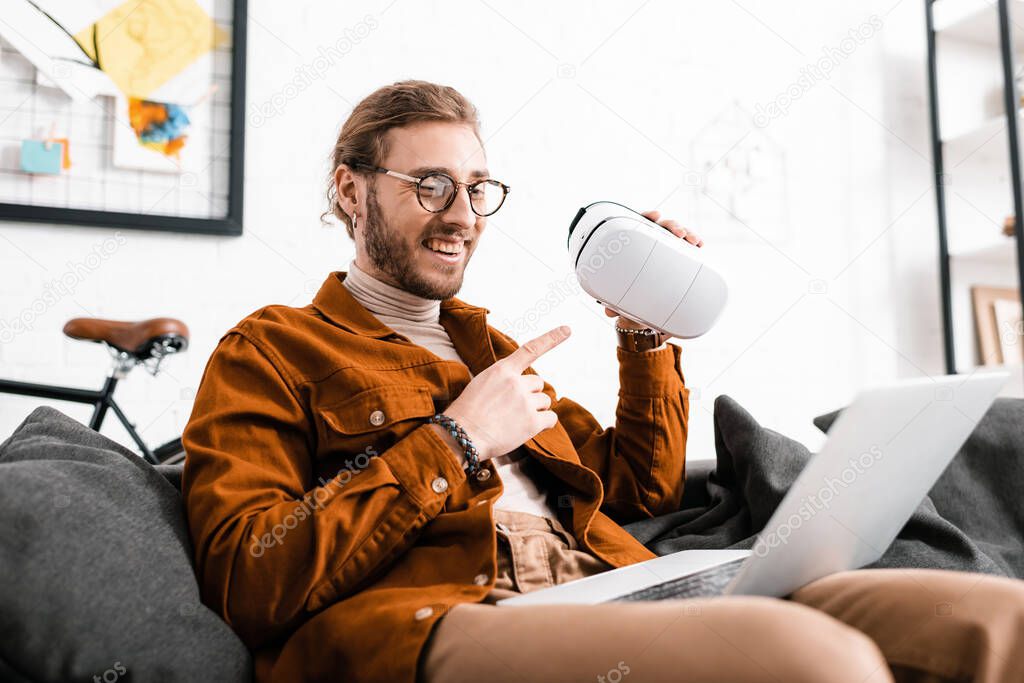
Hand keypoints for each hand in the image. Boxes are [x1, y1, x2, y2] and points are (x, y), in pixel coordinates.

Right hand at [442, 326, 570, 461]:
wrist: (462, 436)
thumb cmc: (466, 412)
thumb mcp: (481, 383)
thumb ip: (502, 379)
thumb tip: (518, 384)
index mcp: (502, 370)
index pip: (531, 350)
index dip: (552, 339)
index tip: (567, 330)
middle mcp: (517, 383)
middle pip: (538, 384)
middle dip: (530, 394)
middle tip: (513, 408)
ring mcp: (526, 402)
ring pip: (545, 401)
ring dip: (535, 409)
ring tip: (515, 420)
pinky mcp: (532, 422)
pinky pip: (551, 418)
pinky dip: (544, 423)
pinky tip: (529, 428)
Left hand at [604, 209, 703, 330]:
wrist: (641, 311)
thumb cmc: (628, 297)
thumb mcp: (621, 300)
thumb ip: (615, 304)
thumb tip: (609, 312)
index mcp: (633, 247)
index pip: (638, 224)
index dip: (647, 216)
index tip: (656, 215)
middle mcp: (649, 245)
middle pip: (660, 227)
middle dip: (672, 226)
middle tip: (680, 234)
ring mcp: (664, 250)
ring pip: (675, 235)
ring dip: (687, 233)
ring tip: (694, 241)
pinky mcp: (676, 258)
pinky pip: (685, 248)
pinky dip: (693, 243)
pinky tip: (700, 245)